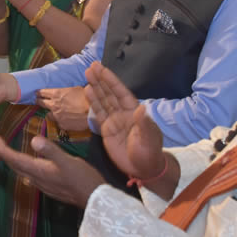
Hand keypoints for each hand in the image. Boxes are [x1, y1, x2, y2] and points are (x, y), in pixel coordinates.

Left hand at [0, 135, 104, 206]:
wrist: (95, 199)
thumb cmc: (83, 178)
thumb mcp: (68, 161)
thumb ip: (51, 151)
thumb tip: (34, 140)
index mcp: (40, 171)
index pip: (16, 159)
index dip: (3, 151)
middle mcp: (38, 179)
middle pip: (16, 166)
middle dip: (4, 154)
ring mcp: (43, 185)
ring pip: (22, 172)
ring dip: (12, 161)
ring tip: (5, 152)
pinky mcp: (50, 187)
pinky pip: (30, 176)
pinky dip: (23, 168)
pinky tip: (26, 167)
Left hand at [36, 86, 89, 131]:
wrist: (92, 112)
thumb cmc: (87, 97)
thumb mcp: (76, 89)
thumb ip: (67, 91)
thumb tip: (66, 92)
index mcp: (56, 94)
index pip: (42, 92)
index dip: (39, 93)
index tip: (36, 93)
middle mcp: (53, 105)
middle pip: (41, 103)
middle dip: (39, 101)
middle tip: (38, 101)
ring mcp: (56, 116)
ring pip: (48, 115)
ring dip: (50, 113)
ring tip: (53, 113)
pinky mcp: (61, 125)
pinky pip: (58, 123)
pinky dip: (60, 121)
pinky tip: (65, 120)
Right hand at [84, 62, 164, 182]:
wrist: (143, 169)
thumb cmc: (150, 153)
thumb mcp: (149, 138)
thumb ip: (144, 123)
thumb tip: (142, 108)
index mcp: (134, 112)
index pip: (121, 92)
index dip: (112, 81)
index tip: (103, 69)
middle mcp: (123, 113)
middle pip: (110, 93)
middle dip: (101, 80)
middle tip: (91, 66)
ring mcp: (114, 121)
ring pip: (103, 101)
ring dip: (95, 88)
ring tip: (87, 75)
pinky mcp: (106, 130)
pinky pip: (98, 114)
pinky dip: (92, 103)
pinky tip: (87, 92)